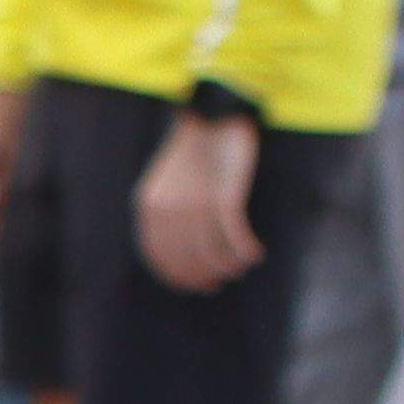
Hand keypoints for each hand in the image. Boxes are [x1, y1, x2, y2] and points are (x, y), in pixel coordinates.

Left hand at [136, 106, 262, 293]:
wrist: (213, 117)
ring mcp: (196, 204)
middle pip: (186, 260)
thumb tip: (183, 256)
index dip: (180, 277)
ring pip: (213, 253)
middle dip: (205, 276)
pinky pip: (235, 237)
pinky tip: (254, 253)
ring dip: (229, 266)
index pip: (159, 257)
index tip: (199, 285)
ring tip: (240, 265)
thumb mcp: (168, 186)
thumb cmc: (194, 154)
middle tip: (220, 280)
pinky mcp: (224, 196)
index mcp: (149, 207)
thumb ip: (167, 217)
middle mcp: (168, 210)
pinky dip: (245, 251)